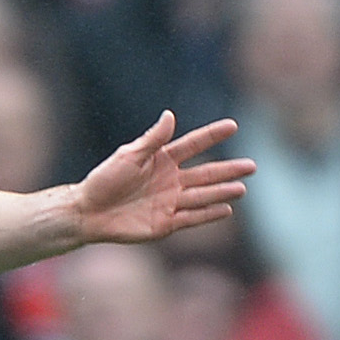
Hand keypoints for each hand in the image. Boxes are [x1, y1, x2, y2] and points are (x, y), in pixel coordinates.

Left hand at [74, 111, 252, 245]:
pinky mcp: (165, 223)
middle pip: (205, 174)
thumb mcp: (128, 156)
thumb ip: (152, 139)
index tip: (233, 125)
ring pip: (202, 196)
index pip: (192, 145)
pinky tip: (226, 210)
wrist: (87, 212)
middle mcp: (170, 180)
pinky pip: (191, 218)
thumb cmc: (103, 180)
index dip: (211, 136)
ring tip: (242, 188)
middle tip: (252, 166)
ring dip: (222, 192)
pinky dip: (208, 214)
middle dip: (228, 170)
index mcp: (162, 160)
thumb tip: (170, 115)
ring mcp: (170, 202)